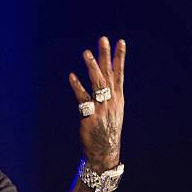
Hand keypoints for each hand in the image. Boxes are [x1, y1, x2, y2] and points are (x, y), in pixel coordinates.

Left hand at [69, 37, 125, 171]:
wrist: (105, 152)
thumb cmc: (106, 132)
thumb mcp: (112, 112)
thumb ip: (108, 96)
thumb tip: (105, 82)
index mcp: (118, 98)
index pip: (119, 73)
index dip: (120, 57)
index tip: (120, 41)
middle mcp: (111, 101)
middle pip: (109, 74)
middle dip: (106, 56)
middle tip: (103, 39)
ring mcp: (102, 108)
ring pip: (98, 83)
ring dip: (92, 67)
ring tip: (86, 53)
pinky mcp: (90, 116)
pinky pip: (83, 98)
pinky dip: (77, 86)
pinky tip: (71, 76)